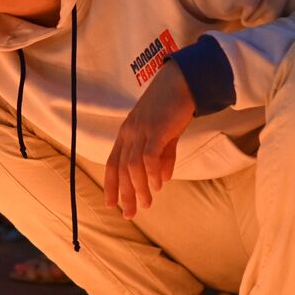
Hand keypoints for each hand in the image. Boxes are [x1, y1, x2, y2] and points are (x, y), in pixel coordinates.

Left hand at [104, 60, 195, 218]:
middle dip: (124, 194)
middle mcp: (129, 133)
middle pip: (121, 169)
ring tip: (147, 204)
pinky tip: (157, 186)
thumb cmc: (173, 107)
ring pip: (133, 166)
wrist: (184, 81)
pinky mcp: (156, 128)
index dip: (111, 185)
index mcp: (127, 134)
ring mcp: (140, 130)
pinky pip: (149, 156)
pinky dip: (151, 173)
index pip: (113, 164)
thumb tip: (162, 181)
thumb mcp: (166, 135)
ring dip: (139, 188)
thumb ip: (163, 157)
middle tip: (130, 213)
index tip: (111, 205)